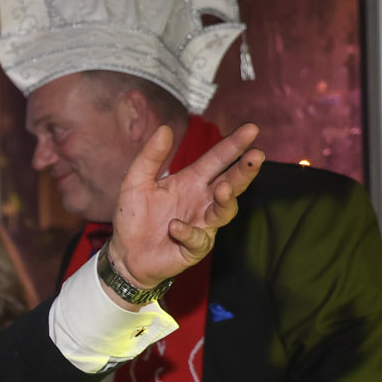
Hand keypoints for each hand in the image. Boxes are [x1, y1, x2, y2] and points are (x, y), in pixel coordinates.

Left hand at [109, 122, 263, 290]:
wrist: (125, 253)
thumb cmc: (135, 216)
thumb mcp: (135, 182)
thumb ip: (150, 157)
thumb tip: (165, 128)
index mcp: (192, 180)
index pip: (218, 159)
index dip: (234, 144)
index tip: (252, 128)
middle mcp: (203, 200)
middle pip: (232, 182)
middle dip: (245, 169)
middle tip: (257, 155)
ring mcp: (203, 224)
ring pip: (225, 211)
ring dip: (226, 199)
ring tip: (224, 187)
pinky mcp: (195, 248)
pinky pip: (198, 239)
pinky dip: (188, 232)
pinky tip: (175, 226)